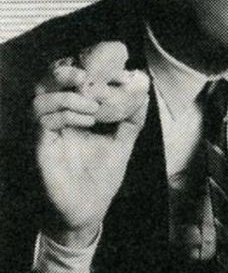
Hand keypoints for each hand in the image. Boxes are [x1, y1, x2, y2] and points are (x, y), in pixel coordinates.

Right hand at [34, 43, 148, 246]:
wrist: (87, 211)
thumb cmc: (100, 177)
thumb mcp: (121, 143)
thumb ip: (131, 118)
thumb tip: (142, 90)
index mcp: (71, 111)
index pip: (69, 76)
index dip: (83, 63)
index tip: (110, 61)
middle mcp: (54, 117)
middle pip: (48, 79)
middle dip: (69, 70)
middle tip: (91, 76)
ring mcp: (44, 131)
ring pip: (40, 96)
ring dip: (68, 94)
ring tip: (94, 105)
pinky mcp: (40, 147)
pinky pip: (42, 120)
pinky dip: (64, 113)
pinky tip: (86, 120)